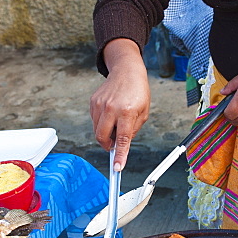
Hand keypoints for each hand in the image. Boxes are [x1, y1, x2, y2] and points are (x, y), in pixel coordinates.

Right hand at [90, 39, 150, 169]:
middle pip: (102, 137)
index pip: (122, 139)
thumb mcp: (144, 112)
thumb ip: (133, 130)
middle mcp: (112, 108)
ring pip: (97, 130)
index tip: (117, 167)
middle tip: (115, 145)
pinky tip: (111, 114)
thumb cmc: (138, 91)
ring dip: (106, 133)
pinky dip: (102, 123)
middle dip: (108, 146)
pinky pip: (95, 120)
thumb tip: (123, 144)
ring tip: (116, 122)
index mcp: (127, 112)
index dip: (120, 155)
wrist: (127, 71)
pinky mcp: (93, 102)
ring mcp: (100, 105)